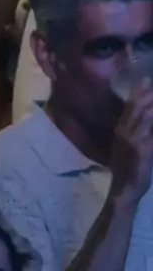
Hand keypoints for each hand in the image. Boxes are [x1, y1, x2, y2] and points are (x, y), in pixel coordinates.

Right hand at [111, 78, 152, 204]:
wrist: (124, 190)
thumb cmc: (128, 170)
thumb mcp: (126, 148)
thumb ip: (134, 134)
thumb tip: (142, 120)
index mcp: (120, 131)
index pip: (129, 107)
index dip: (138, 93)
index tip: (145, 80)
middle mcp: (125, 133)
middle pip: (137, 108)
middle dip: (147, 95)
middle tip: (151, 82)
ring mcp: (133, 140)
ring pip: (145, 116)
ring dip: (150, 105)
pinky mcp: (143, 149)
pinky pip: (150, 132)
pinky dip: (152, 121)